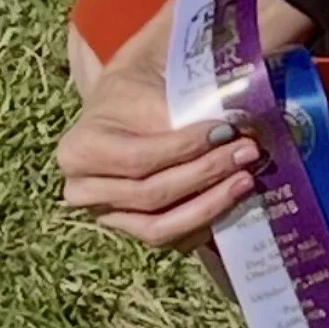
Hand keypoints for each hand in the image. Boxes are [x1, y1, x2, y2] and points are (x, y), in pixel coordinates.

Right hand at [57, 0, 313, 251]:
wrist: (130, 113)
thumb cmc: (142, 95)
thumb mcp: (152, 88)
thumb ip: (186, 106)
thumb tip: (241, 116)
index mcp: (80, 149)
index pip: (139, 158)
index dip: (185, 149)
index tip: (227, 131)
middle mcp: (84, 190)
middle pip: (152, 194)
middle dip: (206, 174)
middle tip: (248, 153)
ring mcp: (109, 218)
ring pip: (162, 226)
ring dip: (211, 204)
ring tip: (245, 180)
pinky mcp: (137, 233)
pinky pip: (174, 238)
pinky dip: (207, 221)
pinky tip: (234, 200)